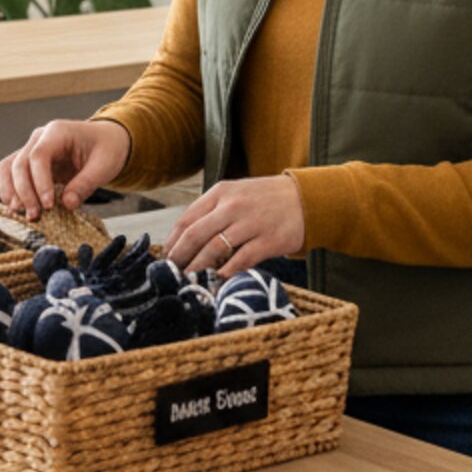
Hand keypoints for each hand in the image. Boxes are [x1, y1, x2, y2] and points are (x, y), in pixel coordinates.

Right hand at [0, 119, 130, 219]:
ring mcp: (31, 149)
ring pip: (8, 167)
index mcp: (58, 132)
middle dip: (25, 192)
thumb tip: (67, 204)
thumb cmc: (106, 148)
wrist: (106, 140)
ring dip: (11, 191)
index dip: (40, 182)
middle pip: (20, 163)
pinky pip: (10, 173)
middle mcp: (39, 138)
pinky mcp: (30, 163)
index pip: (39, 155)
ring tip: (21, 213)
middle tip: (35, 215)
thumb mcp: (105, 165)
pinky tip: (16, 207)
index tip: (48, 204)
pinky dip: (9, 190)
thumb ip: (85, 184)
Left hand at [166, 175, 304, 279]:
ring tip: (189, 278)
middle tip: (172, 272)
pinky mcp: (269, 240)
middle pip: (196, 234)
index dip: (173, 241)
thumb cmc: (264, 199)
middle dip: (180, 256)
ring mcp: (251, 223)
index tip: (166, 257)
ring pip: (215, 247)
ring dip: (198, 266)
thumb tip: (184, 239)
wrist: (305, 199)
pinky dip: (227, 271)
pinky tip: (219, 278)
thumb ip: (212, 211)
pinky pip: (242, 259)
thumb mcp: (235, 194)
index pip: (187, 219)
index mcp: (221, 193)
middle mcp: (233, 206)